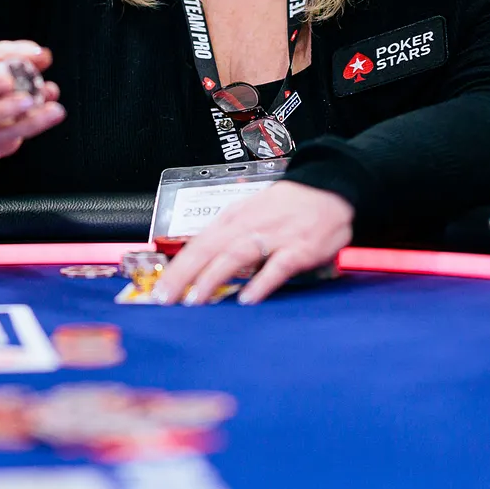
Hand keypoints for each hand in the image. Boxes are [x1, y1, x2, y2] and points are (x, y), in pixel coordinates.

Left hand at [153, 180, 352, 305]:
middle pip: (208, 250)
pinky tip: (248, 298)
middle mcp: (249, 226)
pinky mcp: (300, 248)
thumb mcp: (250, 214)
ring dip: (213, 278)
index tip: (159, 291)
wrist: (330, 188)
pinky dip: (261, 281)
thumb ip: (227, 238)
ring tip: (196, 300)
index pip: (197, 244)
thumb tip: (199, 266)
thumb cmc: (288, 205)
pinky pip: (278, 266)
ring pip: (236, 255)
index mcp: (234, 219)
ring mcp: (275, 237)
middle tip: (164, 300)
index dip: (176, 268)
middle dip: (183, 275)